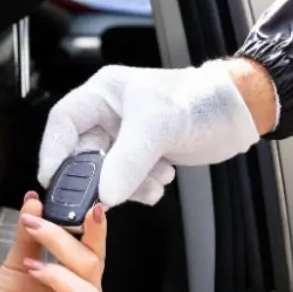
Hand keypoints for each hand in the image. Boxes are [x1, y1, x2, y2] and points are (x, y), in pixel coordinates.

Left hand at [0, 191, 105, 291]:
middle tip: (34, 226)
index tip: (91, 207)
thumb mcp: (16, 264)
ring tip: (30, 266)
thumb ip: (28, 235)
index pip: (95, 252)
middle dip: (63, 242)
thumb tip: (33, 200)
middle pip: (91, 268)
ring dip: (58, 274)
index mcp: (79, 281)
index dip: (98, 230)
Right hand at [38, 59, 272, 206]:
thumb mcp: (160, 126)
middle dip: (96, 177)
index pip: (64, 122)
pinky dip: (142, 188)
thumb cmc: (202, 101)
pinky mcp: (144, 157)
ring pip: (107, 174)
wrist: (240, 115)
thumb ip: (128, 160)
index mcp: (105, 93)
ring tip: (153, 180)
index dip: (53, 151)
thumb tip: (104, 194)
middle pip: (83, 153)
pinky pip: (128, 182)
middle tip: (102, 198)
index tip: (52, 180)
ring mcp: (127, 138)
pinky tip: (162, 179)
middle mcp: (111, 115)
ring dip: (127, 185)